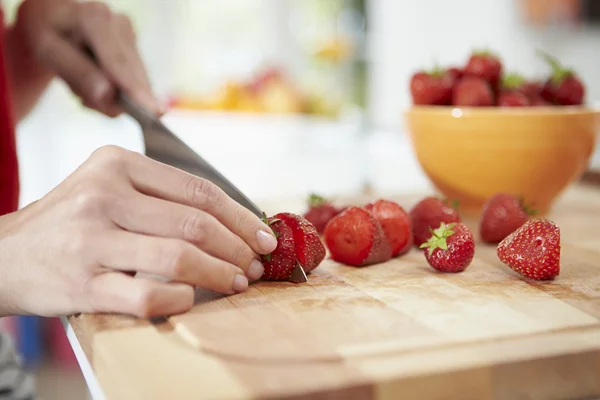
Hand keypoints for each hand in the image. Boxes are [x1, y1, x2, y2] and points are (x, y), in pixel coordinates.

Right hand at [0, 146, 277, 317]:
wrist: (4, 255)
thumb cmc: (72, 222)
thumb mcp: (108, 188)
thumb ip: (161, 196)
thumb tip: (234, 220)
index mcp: (117, 164)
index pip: (198, 191)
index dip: (240, 217)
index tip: (264, 236)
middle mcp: (103, 195)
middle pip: (195, 223)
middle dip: (237, 248)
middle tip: (254, 264)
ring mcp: (91, 239)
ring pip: (179, 257)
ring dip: (219, 274)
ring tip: (236, 282)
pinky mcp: (83, 283)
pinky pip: (149, 293)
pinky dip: (180, 298)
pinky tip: (191, 298)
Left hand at [12, 0, 162, 115]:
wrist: (55, 15)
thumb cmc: (47, 32)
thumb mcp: (47, 52)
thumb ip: (77, 73)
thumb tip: (108, 94)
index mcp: (95, 20)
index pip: (118, 64)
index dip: (136, 89)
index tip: (154, 112)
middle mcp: (119, 24)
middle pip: (131, 76)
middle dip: (115, 98)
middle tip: (84, 99)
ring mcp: (130, 34)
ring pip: (134, 80)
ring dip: (112, 92)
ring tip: (82, 82)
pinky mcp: (135, 44)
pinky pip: (133, 78)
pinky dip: (116, 87)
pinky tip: (97, 78)